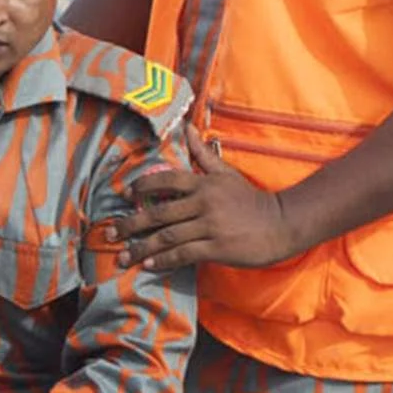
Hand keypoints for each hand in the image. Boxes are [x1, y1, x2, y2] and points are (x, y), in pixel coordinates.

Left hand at [112, 121, 302, 270]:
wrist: (282, 224)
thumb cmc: (251, 201)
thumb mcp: (226, 174)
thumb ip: (203, 154)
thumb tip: (188, 126)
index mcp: (204, 183)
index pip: (166, 180)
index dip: (142, 187)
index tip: (125, 196)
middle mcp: (204, 201)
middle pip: (159, 212)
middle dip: (131, 224)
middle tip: (110, 234)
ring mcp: (211, 225)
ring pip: (168, 236)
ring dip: (142, 248)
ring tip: (123, 257)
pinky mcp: (218, 247)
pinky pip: (184, 254)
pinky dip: (164, 260)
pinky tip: (149, 265)